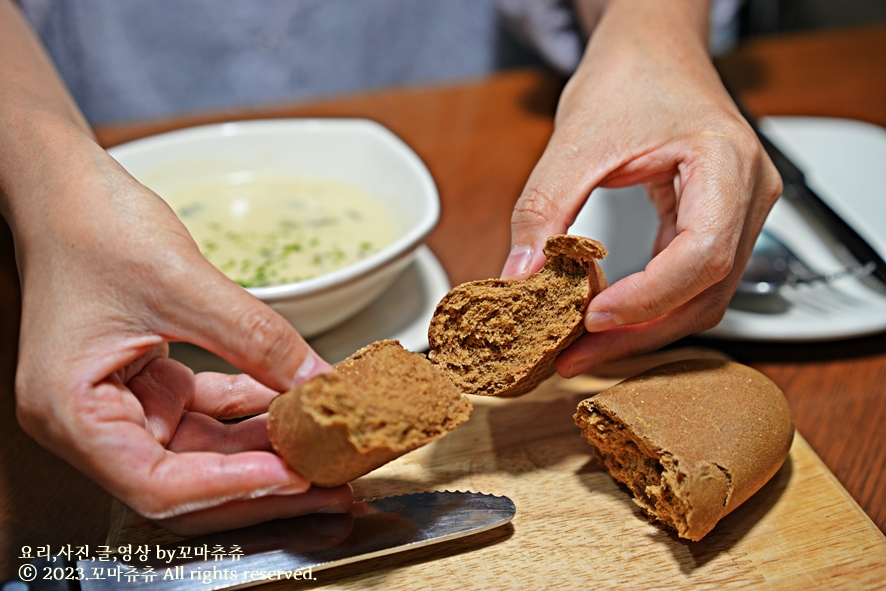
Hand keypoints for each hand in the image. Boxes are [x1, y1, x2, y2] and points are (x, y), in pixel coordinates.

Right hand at [6, 126, 350, 535]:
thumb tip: (318, 382)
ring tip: (322, 450)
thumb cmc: (91, 225)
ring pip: (203, 453)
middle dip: (259, 484)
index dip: (232, 486)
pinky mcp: (149, 384)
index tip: (294, 476)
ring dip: (263, 451)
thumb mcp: (183, 282)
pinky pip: (206, 413)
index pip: (157, 483)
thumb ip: (256, 338)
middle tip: (325, 484)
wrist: (67, 189)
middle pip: (185, 482)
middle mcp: (92, 421)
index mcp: (72, 411)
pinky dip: (249, 411)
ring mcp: (123, 404)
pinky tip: (293, 403)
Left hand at [502, 0, 781, 374]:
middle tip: (575, 356)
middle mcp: (749, 194)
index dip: (648, 298)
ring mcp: (740, 213)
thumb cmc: (629, 75)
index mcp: (727, 162)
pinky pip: (691, 282)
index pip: (702, 253)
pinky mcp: (718, 225)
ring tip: (582, 348)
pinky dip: (648, 308)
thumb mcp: (575, 140)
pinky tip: (605, 320)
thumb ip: (544, 209)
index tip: (592, 319)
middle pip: (707, 291)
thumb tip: (520, 276)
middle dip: (638, 332)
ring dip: (642, 330)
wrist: (652, 50)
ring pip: (703, 298)